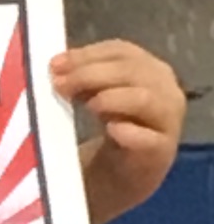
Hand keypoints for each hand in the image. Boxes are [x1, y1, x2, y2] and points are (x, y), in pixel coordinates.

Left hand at [53, 39, 185, 222]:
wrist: (126, 172)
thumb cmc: (113, 125)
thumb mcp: (96, 95)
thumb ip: (82, 79)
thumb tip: (57, 66)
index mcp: (148, 68)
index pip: (121, 51)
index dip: (87, 55)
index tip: (56, 64)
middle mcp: (164, 88)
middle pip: (133, 70)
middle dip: (91, 74)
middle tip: (60, 85)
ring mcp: (167, 120)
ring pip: (145, 98)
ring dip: (113, 98)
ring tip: (88, 105)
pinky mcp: (161, 152)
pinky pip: (150, 139)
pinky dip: (130, 133)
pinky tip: (113, 130)